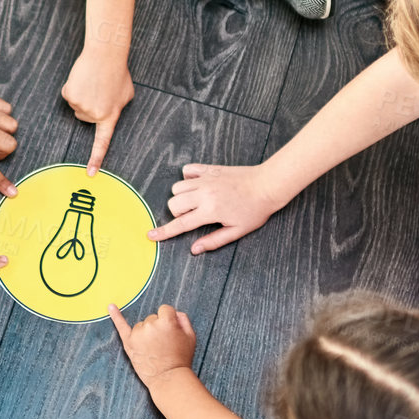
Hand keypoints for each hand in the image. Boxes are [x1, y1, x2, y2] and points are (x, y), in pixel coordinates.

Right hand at [62, 46, 134, 173]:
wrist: (105, 54)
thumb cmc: (117, 72)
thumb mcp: (126, 94)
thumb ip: (117, 107)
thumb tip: (109, 111)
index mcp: (110, 116)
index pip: (103, 142)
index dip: (96, 159)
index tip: (90, 174)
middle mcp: (95, 114)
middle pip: (84, 117)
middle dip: (89, 105)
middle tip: (99, 90)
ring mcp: (82, 106)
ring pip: (76, 106)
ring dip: (82, 95)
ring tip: (92, 82)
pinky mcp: (70, 95)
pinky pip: (68, 95)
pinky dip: (73, 87)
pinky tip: (83, 78)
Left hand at [108, 303, 196, 386]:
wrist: (169, 378)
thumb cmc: (181, 358)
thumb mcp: (190, 336)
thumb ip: (183, 319)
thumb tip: (174, 312)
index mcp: (166, 321)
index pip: (165, 310)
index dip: (169, 320)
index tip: (170, 330)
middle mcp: (151, 325)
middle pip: (152, 318)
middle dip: (157, 328)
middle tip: (163, 344)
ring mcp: (138, 334)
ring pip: (141, 325)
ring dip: (146, 333)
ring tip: (154, 349)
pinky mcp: (129, 342)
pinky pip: (121, 326)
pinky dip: (116, 316)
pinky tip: (111, 307)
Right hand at [151, 162, 284, 253]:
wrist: (267, 184)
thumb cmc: (255, 210)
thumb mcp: (237, 231)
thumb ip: (213, 241)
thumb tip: (194, 250)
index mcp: (210, 211)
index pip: (180, 224)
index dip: (164, 232)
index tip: (150, 235)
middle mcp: (203, 193)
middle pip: (173, 203)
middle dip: (177, 213)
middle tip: (194, 216)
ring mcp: (206, 179)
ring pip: (177, 187)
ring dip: (181, 196)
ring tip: (197, 202)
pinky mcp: (210, 169)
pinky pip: (187, 170)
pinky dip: (187, 177)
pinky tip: (197, 185)